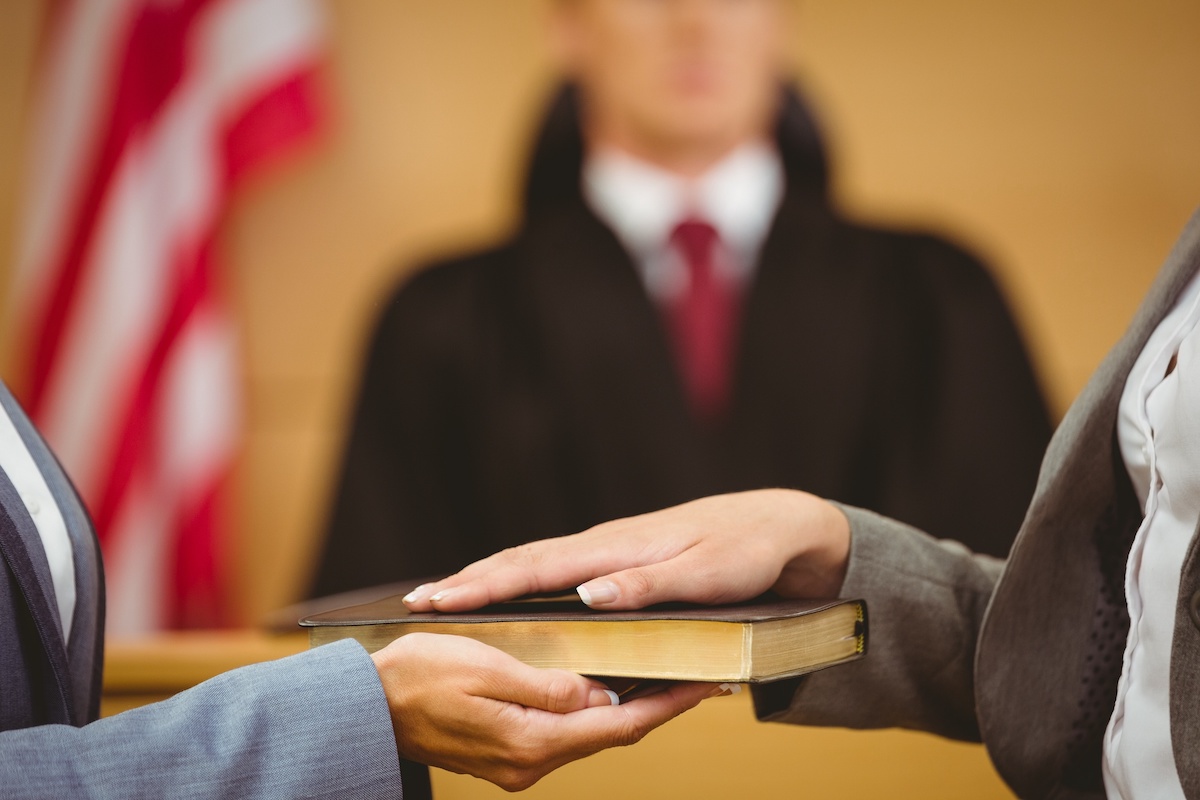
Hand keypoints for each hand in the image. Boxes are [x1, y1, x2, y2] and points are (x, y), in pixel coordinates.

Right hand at [371, 633, 723, 790]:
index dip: (668, 705)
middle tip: (695, 676)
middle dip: (656, 706)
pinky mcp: (505, 754)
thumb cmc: (417, 678)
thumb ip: (549, 686)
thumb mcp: (486, 668)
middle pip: (611, 733)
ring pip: (588, 734)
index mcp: (532, 742)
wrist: (364, 707)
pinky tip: (601, 690)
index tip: (705, 685)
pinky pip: (562, 733)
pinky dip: (590, 712)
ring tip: (660, 677)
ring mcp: (517, 764)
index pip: (620, 725)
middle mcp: (530, 763)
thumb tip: (602, 696)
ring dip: (625, 709)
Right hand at [403, 489, 849, 613]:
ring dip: (488, 579)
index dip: (483, 585)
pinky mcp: (619, 559)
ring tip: (444, 597)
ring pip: (535, 563)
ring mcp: (610, 550)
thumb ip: (648, 586)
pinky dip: (521, 579)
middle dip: (468, 581)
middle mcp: (605, 546)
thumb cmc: (745, 551)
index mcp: (617, 549)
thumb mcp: (706, 575)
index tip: (437, 599)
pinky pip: (556, 570)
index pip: (536, 568)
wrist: (778, 525)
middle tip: (416, 602)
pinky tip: (510, 593)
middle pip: (522, 561)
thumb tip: (586, 596)